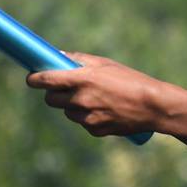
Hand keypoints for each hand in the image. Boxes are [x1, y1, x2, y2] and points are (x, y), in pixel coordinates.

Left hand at [26, 52, 161, 137]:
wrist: (154, 106)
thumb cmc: (132, 80)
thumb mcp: (107, 64)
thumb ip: (80, 60)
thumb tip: (59, 56)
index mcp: (83, 79)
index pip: (45, 80)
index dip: (34, 78)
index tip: (32, 78)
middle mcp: (81, 99)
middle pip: (50, 99)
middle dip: (54, 93)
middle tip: (64, 89)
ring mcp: (86, 117)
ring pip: (68, 112)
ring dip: (73, 105)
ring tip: (96, 99)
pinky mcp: (94, 130)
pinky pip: (83, 122)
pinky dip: (88, 117)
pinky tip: (106, 110)